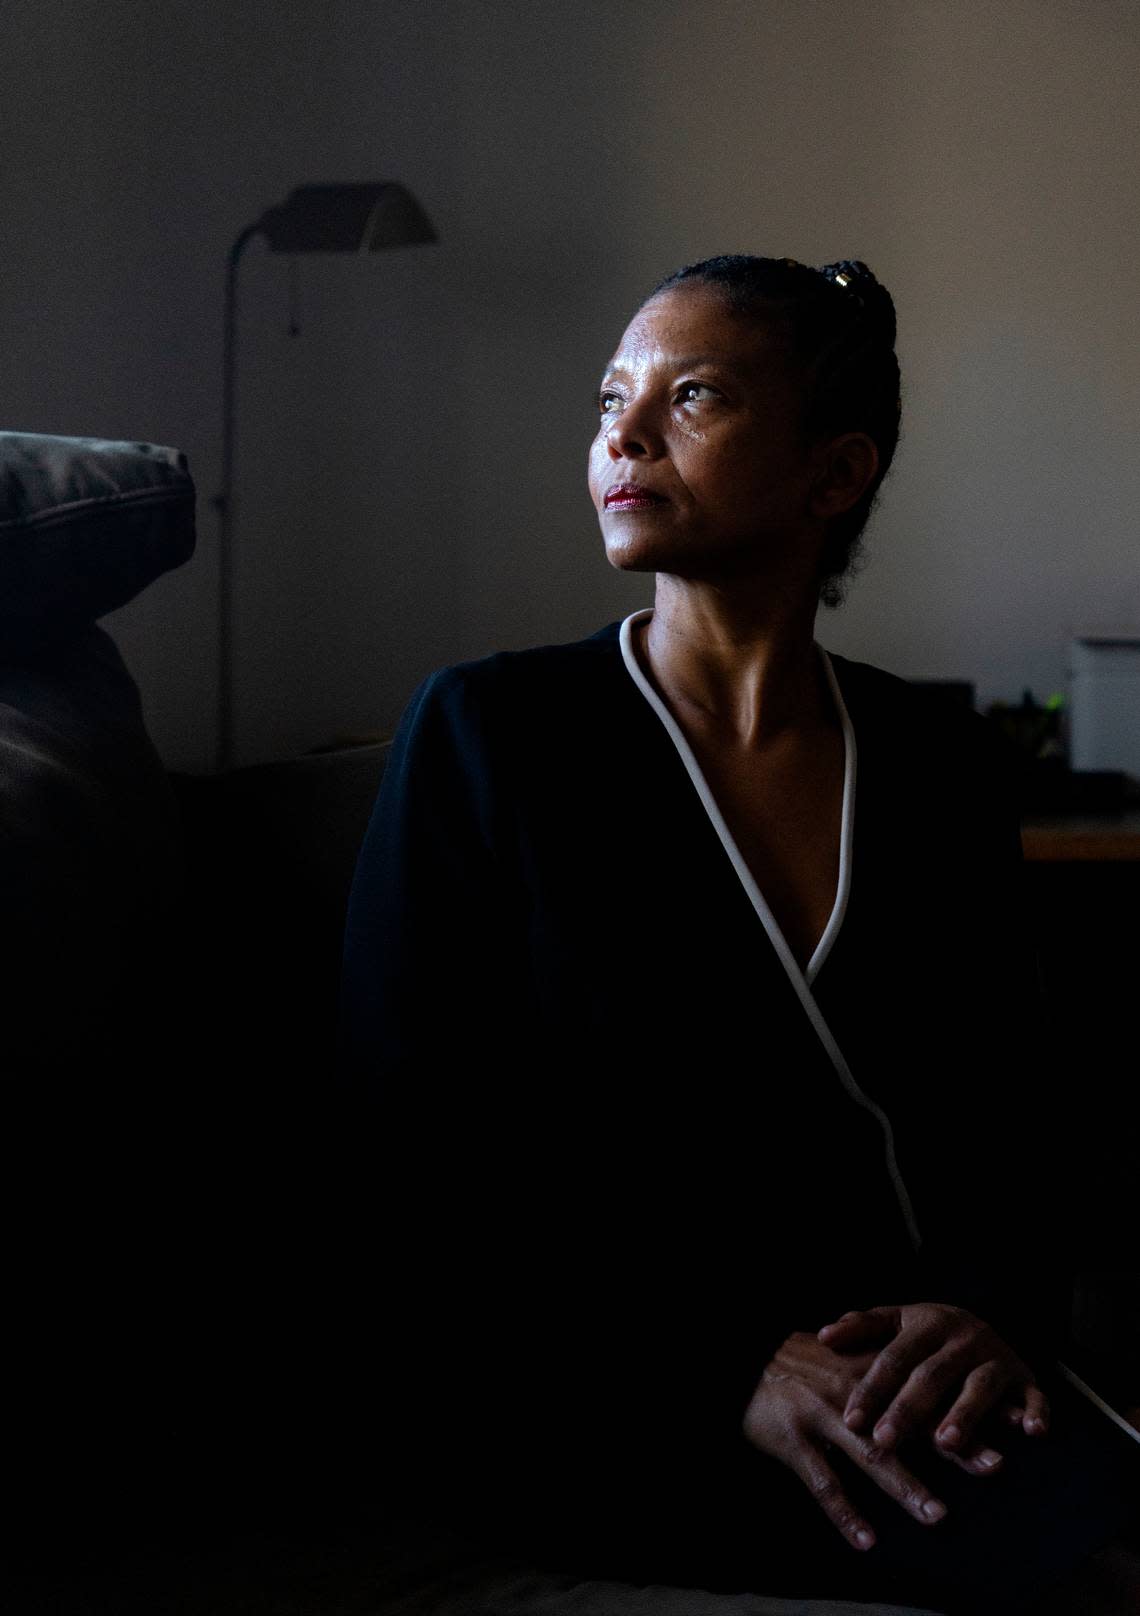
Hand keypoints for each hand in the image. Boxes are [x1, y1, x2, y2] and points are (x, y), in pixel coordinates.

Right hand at [741, 1331, 1004, 1552]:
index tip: (1011, 1420)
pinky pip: (823, 1483)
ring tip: (938, 1514)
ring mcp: (821, 1416)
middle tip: (995, 1465)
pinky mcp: (792, 1441)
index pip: (927, 1389)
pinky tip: (867, 1540)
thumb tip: (940, 1386)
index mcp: (868, 1370)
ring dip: (905, 1486)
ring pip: (869, 1456)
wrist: (741, 1359)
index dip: (967, 1404)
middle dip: (952, 1446)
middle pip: (909, 1423)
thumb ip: (887, 1372)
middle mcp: (852, 1393)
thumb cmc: (800, 1363)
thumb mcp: (845, 1355)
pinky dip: (846, 1513)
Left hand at [817, 1302, 1049, 1456]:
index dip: (872, 1388)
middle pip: (932, 1375)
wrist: (982, 1321)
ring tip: (945, 1442)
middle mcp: (961, 1337)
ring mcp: (995, 1356)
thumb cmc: (926, 1332)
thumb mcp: (894, 1322)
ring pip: (980, 1386)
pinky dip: (1036, 1411)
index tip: (851, 1419)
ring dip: (965, 1414)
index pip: (894, 1357)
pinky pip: (1035, 1394)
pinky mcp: (1025, 1376)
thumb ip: (861, 1328)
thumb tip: (823, 1336)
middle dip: (908, 1410)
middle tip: (885, 1441)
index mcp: (926, 1323)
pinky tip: (1032, 1432)